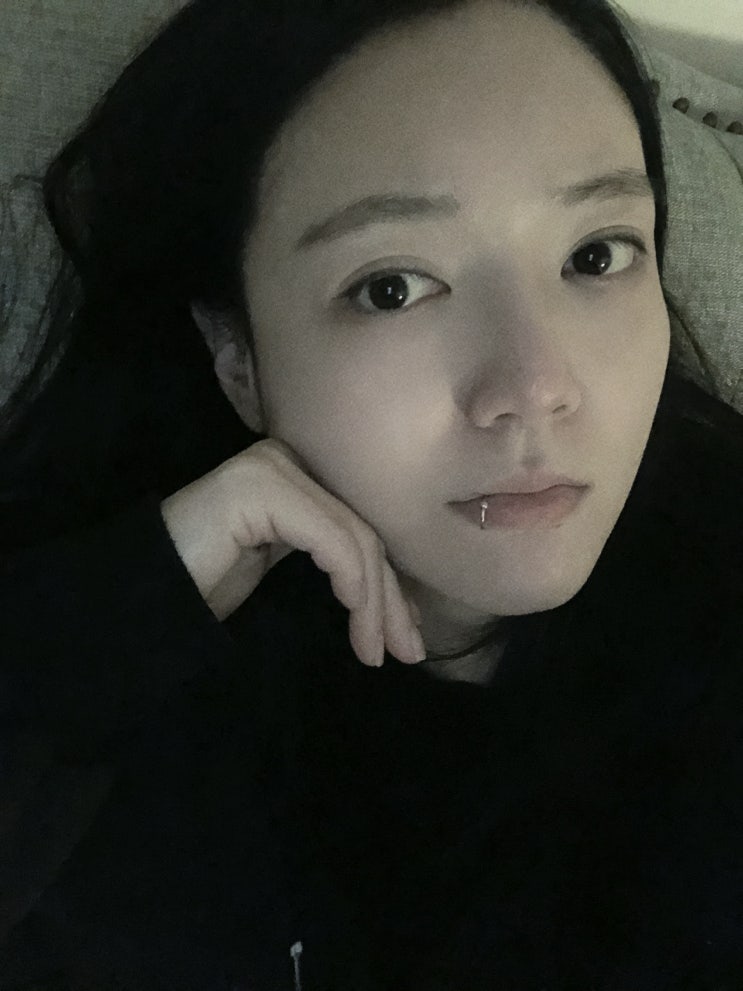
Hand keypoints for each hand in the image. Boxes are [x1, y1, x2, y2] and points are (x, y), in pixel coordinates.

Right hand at [160, 437, 424, 666]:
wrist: (141, 595)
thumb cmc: (204, 585)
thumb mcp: (280, 568)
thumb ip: (329, 562)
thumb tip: (393, 592)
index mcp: (294, 474)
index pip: (358, 528)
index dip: (389, 584)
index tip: (405, 637)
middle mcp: (286, 460)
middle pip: (361, 533)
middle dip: (390, 599)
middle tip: (407, 653)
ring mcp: (272, 468)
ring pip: (354, 538)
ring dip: (375, 603)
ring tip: (377, 653)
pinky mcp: (262, 489)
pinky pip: (331, 541)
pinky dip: (355, 586)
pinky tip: (358, 624)